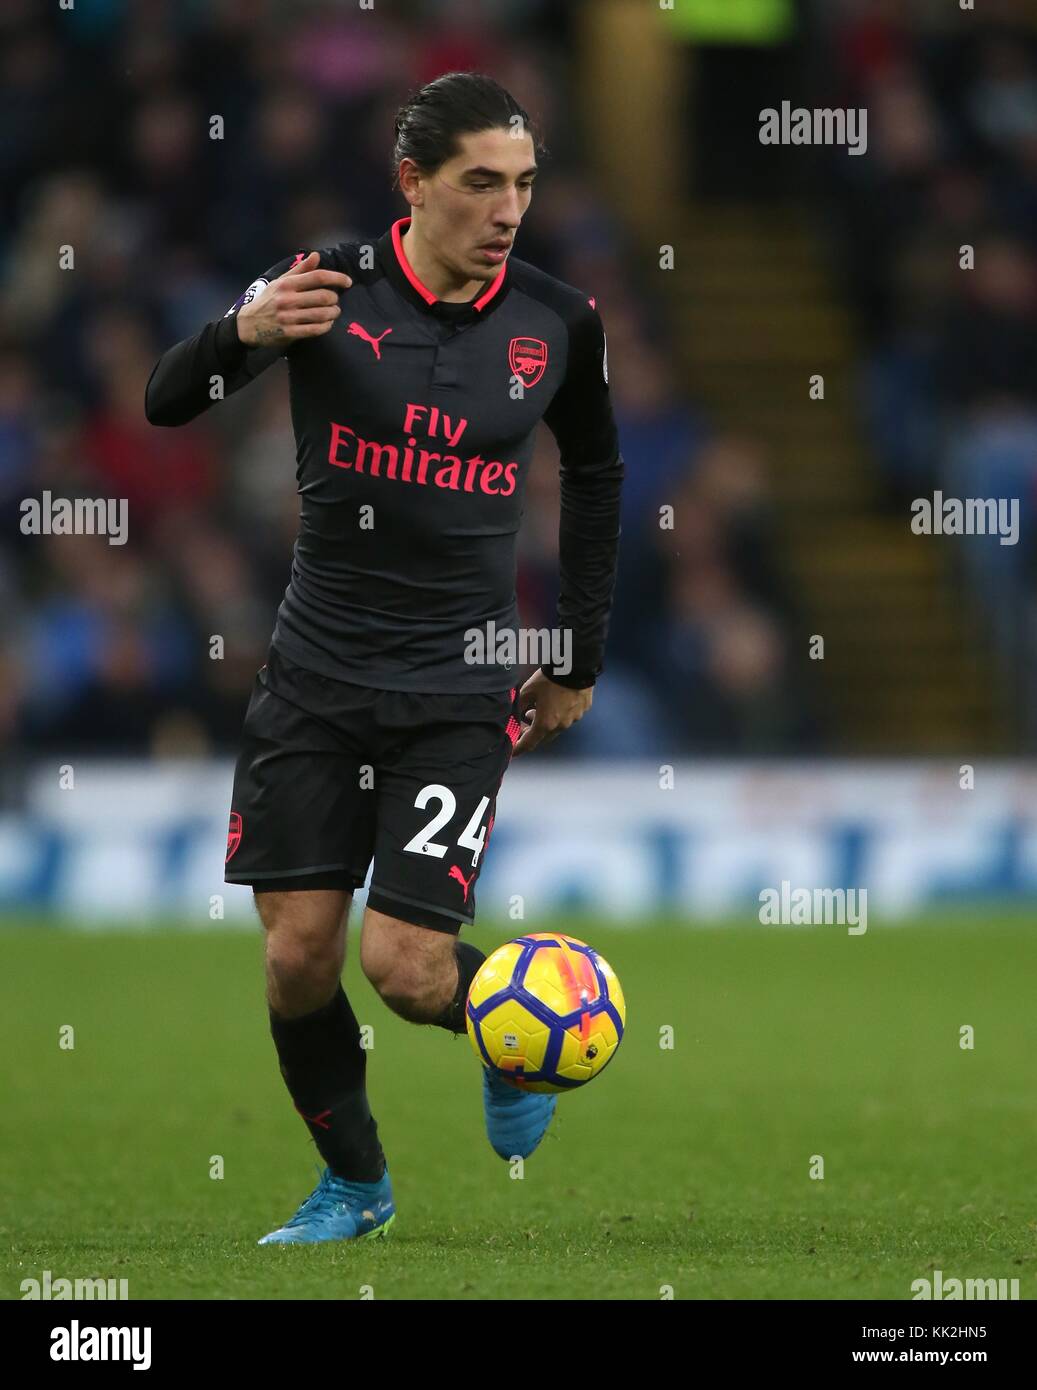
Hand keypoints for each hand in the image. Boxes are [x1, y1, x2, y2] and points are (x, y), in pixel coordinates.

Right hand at [236, 251, 351, 347]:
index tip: (347, 282)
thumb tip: (317, 255)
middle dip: (335, 298)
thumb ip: (300, 270)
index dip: (337, 278)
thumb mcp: (280, 282)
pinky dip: (326, 326)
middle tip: (335, 300)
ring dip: (333, 313)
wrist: (248, 324)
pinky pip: (315, 329)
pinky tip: (328, 323)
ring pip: (322, 314)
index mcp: (287, 284)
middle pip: (324, 296)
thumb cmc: (268, 300)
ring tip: (334, 312)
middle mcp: (288, 299)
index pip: (318, 277)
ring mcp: (289, 317)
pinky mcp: (290, 332)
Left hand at [512, 670, 592, 756]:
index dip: (519, 749)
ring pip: (556, 728)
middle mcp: (561, 725)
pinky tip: (554, 704)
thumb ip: (518, 706)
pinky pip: (568, 718)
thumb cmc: (550, 679)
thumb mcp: (527, 691)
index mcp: (546, 723)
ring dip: (545, 724)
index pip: (529, 743)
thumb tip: (513, 715)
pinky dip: (558, 715)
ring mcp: (574, 719)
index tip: (513, 752)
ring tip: (536, 711)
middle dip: (532, 735)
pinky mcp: (583, 710)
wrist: (575, 666)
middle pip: (544, 738)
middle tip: (523, 727)